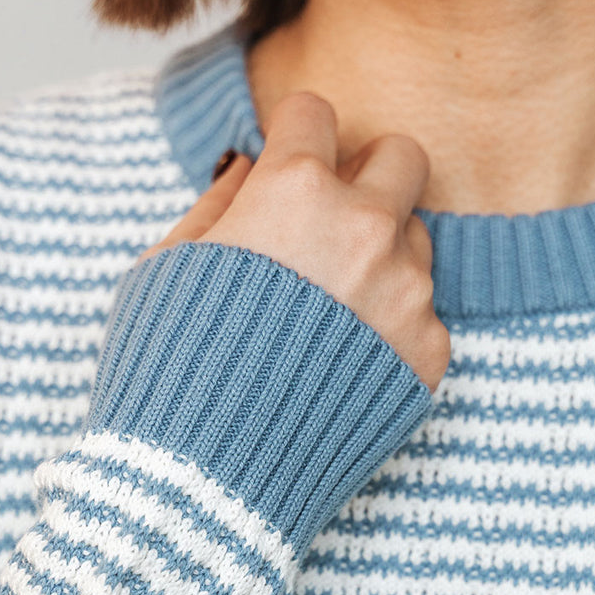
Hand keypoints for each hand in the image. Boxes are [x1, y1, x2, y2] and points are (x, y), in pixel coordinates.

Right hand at [138, 91, 449, 391]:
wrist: (206, 482)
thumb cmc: (168, 370)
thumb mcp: (165, 268)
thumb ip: (219, 202)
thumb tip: (251, 166)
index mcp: (293, 191)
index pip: (316, 112)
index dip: (294, 133)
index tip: (289, 158)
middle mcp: (364, 228)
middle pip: (401, 157)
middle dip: (367, 174)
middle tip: (332, 217)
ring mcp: (406, 291)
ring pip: (417, 237)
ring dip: (381, 254)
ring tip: (329, 310)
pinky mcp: (429, 352)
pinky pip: (423, 313)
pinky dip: (390, 326)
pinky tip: (343, 363)